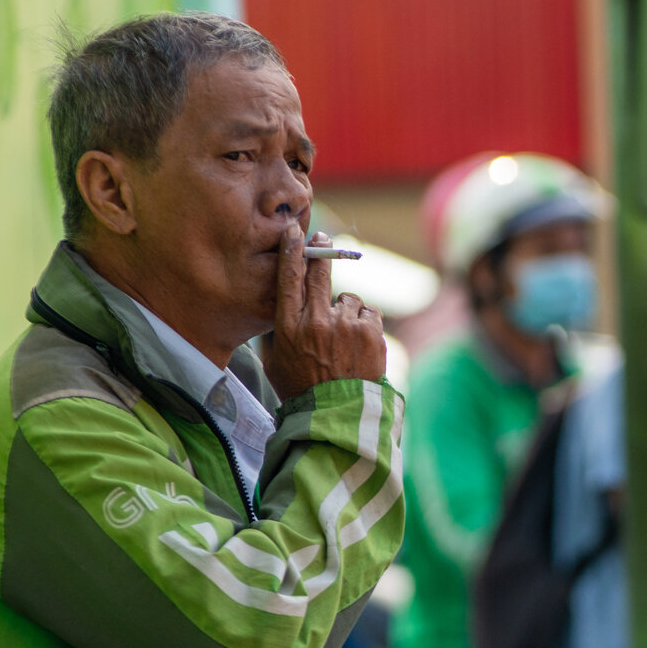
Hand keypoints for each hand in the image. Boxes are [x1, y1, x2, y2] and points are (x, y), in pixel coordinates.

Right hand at [261, 228, 385, 399]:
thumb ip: (279, 329)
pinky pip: (369, 313)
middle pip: (319, 274)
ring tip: (343, 339)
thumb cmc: (301, 389)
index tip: (295, 232)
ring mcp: (346, 326)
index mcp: (289, 327)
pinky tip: (359, 344)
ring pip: (348, 299)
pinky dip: (365, 324)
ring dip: (346, 311)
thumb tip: (285, 302)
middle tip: (324, 238)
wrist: (338, 415)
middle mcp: (317, 321)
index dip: (293, 251)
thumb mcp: (275, 360)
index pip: (289, 279)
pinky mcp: (371, 332)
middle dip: (322, 252)